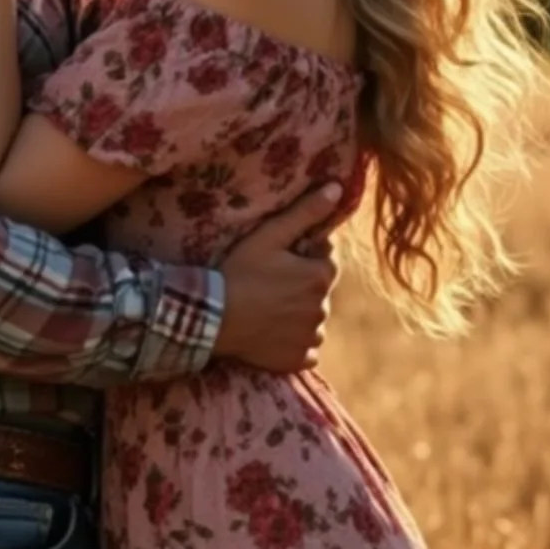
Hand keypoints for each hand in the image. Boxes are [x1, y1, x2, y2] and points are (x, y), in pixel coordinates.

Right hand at [214, 181, 340, 372]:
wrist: (212, 319)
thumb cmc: (238, 272)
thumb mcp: (268, 237)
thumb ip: (305, 213)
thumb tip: (337, 188)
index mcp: (319, 277)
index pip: (326, 262)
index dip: (304, 259)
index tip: (279, 262)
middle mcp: (322, 309)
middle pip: (319, 293)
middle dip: (302, 287)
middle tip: (269, 286)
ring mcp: (310, 338)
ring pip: (313, 322)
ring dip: (300, 317)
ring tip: (268, 310)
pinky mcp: (297, 360)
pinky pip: (306, 351)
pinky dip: (294, 344)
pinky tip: (271, 334)